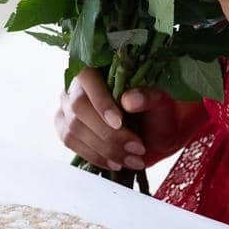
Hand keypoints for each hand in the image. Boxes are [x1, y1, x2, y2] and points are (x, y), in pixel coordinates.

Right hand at [55, 68, 209, 170]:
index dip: (100, 101)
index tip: (120, 123)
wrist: (155, 130)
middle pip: (79, 107)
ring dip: (104, 149)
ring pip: (73, 128)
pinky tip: (115, 163)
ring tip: (132, 160)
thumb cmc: (157, 110)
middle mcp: (77, 83)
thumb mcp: (162, 102)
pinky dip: (94, 156)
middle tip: (137, 149)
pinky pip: (70, 142)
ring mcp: (68, 106)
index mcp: (99, 65)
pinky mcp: (66, 127)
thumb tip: (130, 100)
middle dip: (108, 133)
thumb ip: (149, 96)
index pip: (87, 76)